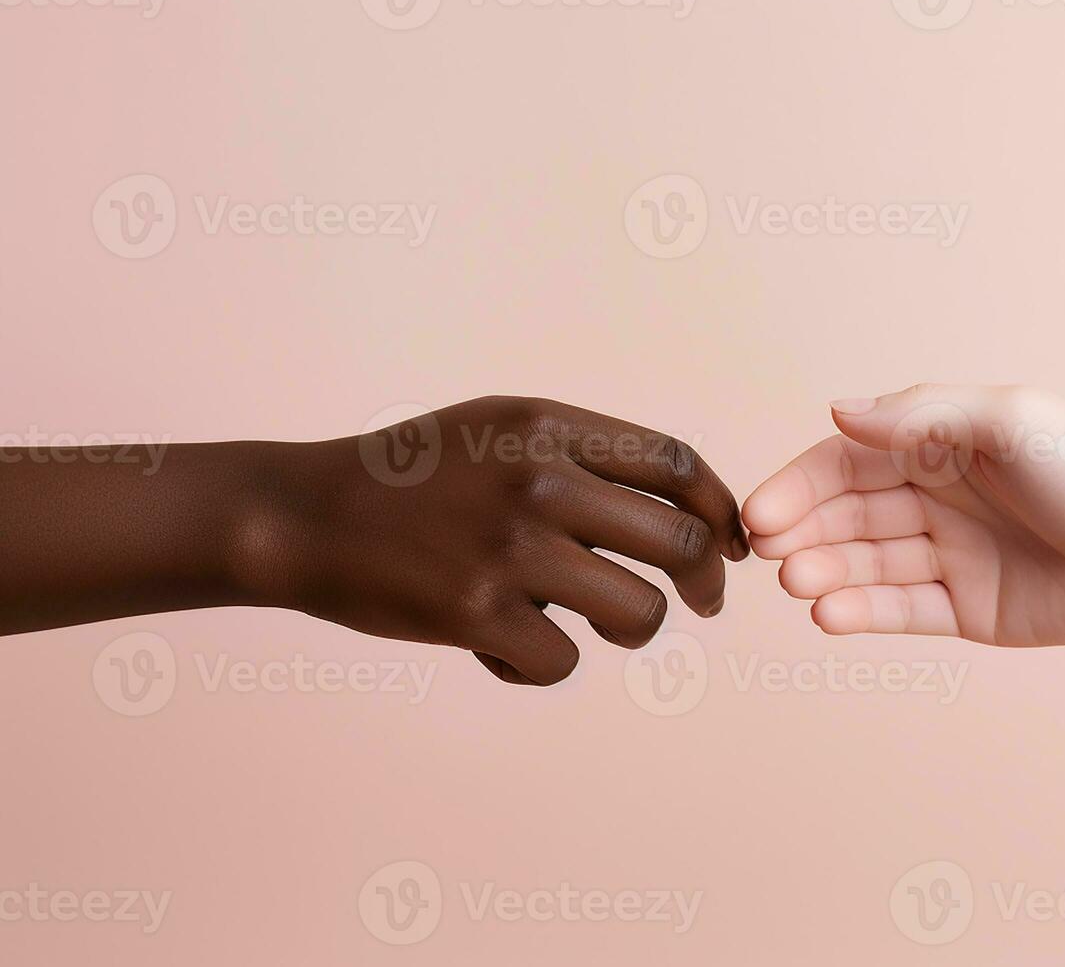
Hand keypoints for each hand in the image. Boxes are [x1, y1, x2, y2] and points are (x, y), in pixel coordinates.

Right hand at [253, 397, 748, 684]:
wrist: (304, 514)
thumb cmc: (413, 478)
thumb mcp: (499, 429)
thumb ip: (582, 455)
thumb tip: (684, 506)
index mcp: (548, 426)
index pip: (678, 463)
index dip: (722, 509)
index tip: (734, 544)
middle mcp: (539, 479)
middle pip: (681, 540)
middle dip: (707, 580)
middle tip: (701, 600)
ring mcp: (510, 547)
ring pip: (639, 613)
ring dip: (630, 629)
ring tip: (587, 622)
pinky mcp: (478, 613)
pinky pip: (562, 661)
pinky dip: (539, 666)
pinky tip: (500, 647)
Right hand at [742, 385, 1064, 645]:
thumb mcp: (1010, 420)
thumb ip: (921, 414)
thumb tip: (838, 411)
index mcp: (942, 445)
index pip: (848, 462)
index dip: (799, 485)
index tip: (760, 514)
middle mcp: (939, 498)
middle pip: (849, 516)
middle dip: (806, 535)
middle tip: (774, 556)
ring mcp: (953, 556)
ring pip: (869, 566)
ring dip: (828, 575)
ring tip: (801, 586)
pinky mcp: (971, 611)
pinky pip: (903, 612)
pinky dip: (864, 614)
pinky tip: (830, 616)